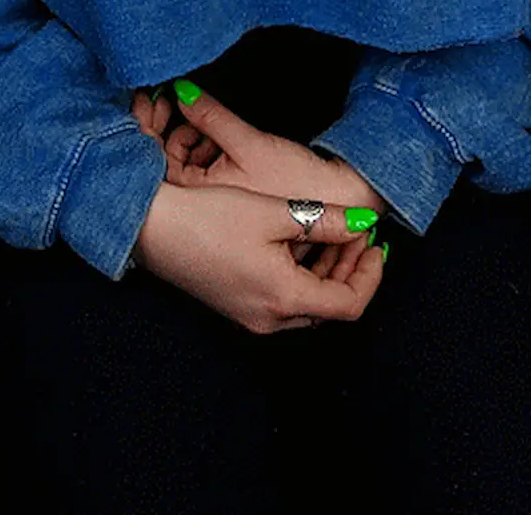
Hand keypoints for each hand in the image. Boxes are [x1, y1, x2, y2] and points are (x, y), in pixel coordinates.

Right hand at [131, 179, 385, 334]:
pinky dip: (302, 273)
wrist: (153, 227)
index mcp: (285, 299)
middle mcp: (270, 319)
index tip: (377, 244)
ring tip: (333, 230)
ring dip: (327, 269)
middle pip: (329, 305)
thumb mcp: (274, 212)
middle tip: (358, 231)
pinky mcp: (237, 305)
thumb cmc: (209, 217)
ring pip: (307, 302)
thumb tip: (364, 223)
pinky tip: (298, 240)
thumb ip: (326, 221)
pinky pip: (284, 299)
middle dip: (350, 268)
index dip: (370, 275)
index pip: (349, 304)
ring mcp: (251, 316)